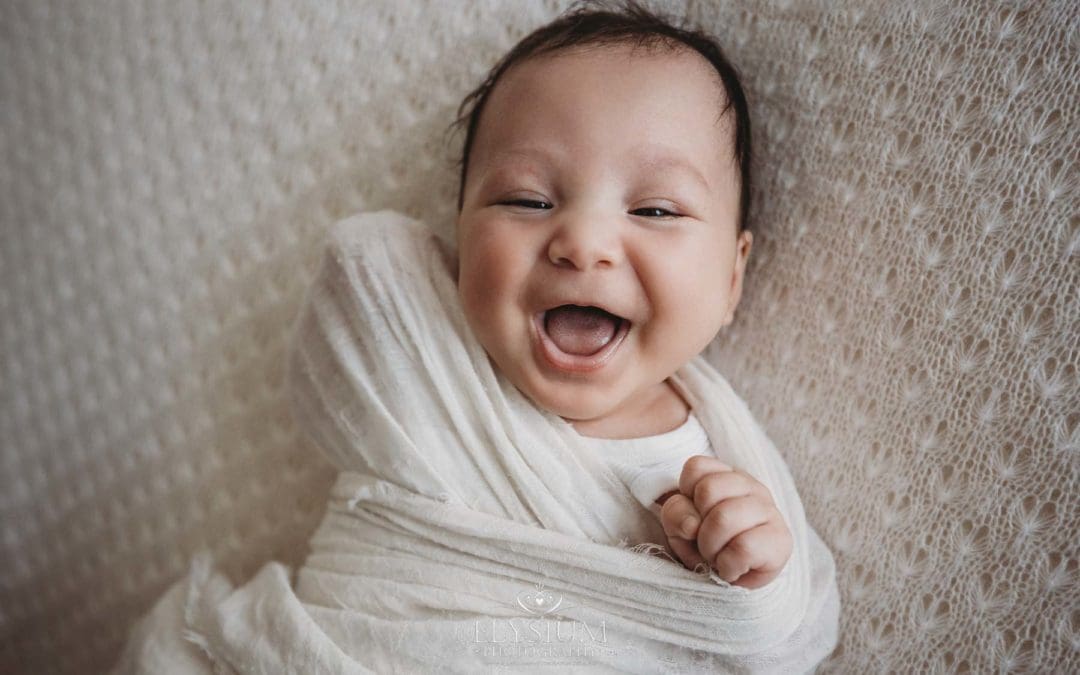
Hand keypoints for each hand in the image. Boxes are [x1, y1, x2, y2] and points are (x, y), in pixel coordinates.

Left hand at [656, 455, 791, 588]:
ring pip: (724, 518)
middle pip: (707, 490)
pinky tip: (732, 569)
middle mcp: (751, 486)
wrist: (732, 586)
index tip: (694, 518)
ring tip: (718, 557)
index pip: (696, 468)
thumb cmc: (706, 548)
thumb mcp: (679, 528)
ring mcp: (769, 510)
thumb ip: (676, 514)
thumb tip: (692, 523)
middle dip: (697, 527)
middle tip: (707, 544)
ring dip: (711, 548)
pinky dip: (728, 566)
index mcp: (726, 476)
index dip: (684, 497)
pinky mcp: (781, 540)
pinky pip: (743, 548)